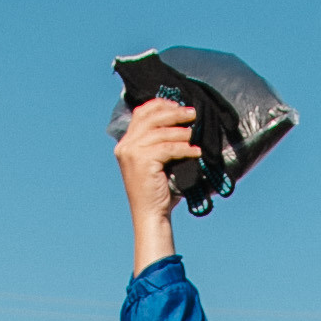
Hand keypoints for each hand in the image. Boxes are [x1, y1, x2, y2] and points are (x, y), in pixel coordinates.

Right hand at [115, 99, 198, 271]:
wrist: (150, 216)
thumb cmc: (156, 192)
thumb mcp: (154, 162)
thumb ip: (158, 142)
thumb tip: (180, 122)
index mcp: (125, 144)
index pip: (141, 113)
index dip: (160, 105)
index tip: (177, 106)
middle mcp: (125, 146)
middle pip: (151, 118)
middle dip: (173, 113)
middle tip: (192, 113)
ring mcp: (132, 153)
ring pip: (161, 132)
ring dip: (181, 131)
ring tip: (195, 133)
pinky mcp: (143, 162)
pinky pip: (168, 148)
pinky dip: (184, 148)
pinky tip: (195, 151)